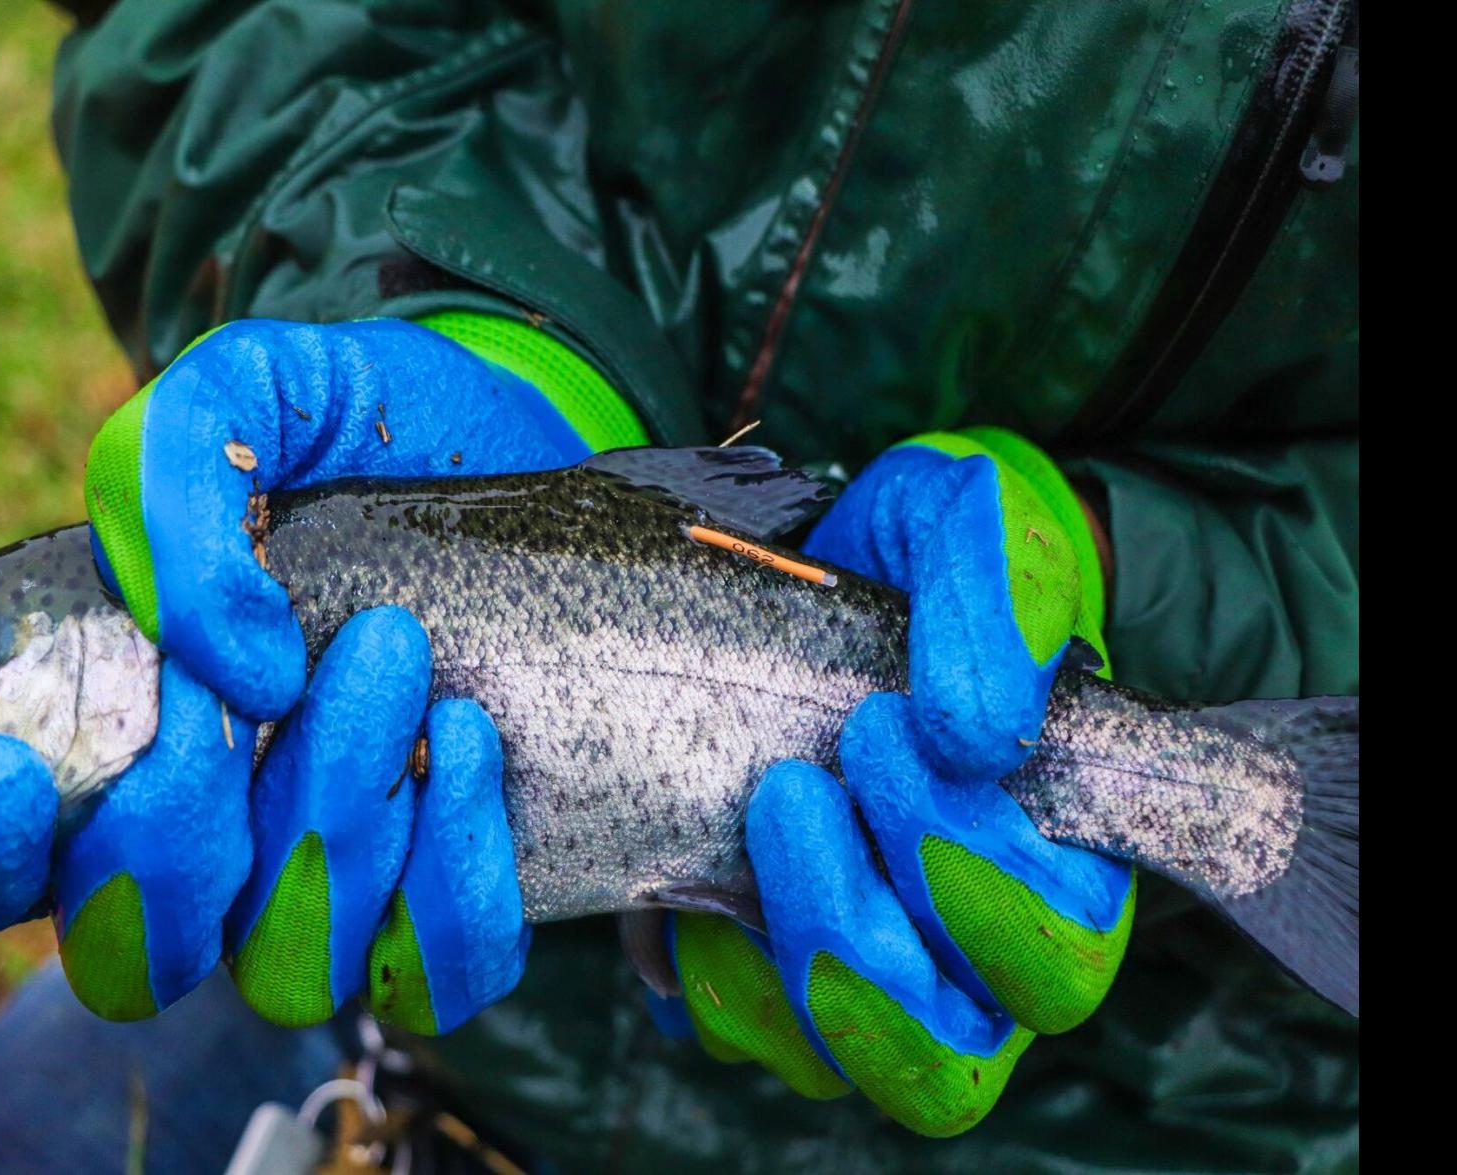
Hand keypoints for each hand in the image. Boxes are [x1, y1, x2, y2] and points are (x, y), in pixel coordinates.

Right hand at [0, 317, 643, 1024]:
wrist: (506, 434)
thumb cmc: (347, 429)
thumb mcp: (240, 399)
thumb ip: (169, 485)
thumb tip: (237, 667)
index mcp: (103, 744)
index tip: (3, 767)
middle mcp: (205, 839)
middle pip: (131, 950)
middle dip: (178, 823)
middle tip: (265, 675)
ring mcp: (330, 879)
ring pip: (286, 963)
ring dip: (335, 819)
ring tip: (394, 652)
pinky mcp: (452, 884)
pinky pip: (436, 972)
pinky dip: (449, 878)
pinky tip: (463, 740)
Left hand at [666, 431, 1135, 1135]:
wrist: (807, 573)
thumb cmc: (917, 562)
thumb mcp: (969, 526)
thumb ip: (1004, 596)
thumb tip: (978, 734)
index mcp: (1054, 870)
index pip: (1055, 955)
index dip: (981, 881)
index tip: (885, 731)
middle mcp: (965, 955)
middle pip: (944, 1047)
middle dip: (861, 925)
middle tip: (792, 784)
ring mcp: (861, 976)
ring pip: (830, 1056)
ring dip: (779, 945)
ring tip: (749, 809)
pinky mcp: (758, 969)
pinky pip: (730, 1020)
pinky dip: (695, 955)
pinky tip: (680, 860)